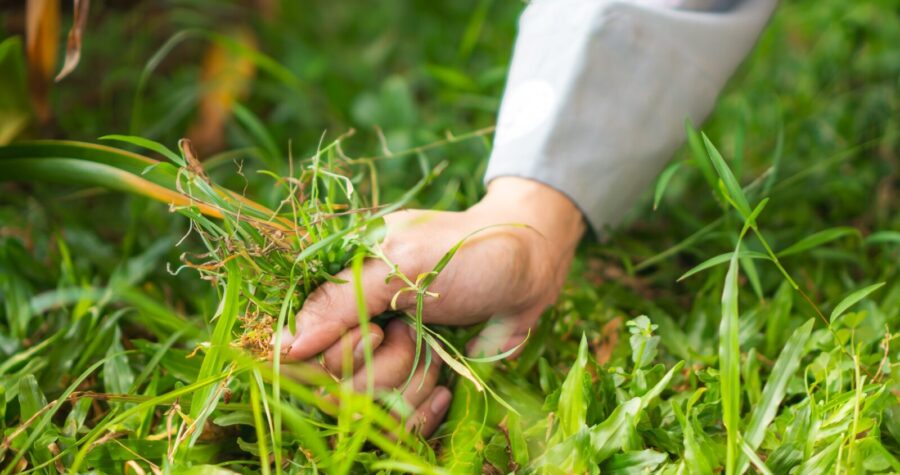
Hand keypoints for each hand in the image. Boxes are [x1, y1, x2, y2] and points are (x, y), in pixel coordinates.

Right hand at [279, 177, 584, 434]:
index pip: (306, 351)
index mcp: (340, 293)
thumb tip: (287, 345)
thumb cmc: (464, 253)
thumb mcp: (401, 264)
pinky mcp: (413, 387)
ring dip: (412, 382)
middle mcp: (355, 331)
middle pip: (337, 386)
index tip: (379, 332)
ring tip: (438, 350)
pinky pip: (400, 424)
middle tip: (416, 332)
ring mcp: (385, 363)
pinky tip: (445, 387)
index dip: (342, 353)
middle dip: (385, 365)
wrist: (529, 265)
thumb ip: (341, 300)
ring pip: (370, 410)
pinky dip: (425, 410)